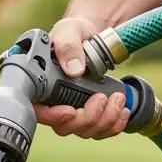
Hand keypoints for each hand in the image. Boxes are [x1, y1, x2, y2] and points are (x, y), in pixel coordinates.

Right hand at [33, 15, 130, 139]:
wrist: (90, 36)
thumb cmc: (73, 33)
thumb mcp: (69, 31)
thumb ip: (68, 46)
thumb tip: (73, 69)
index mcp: (40, 85)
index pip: (39, 112)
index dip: (53, 117)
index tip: (70, 110)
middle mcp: (53, 102)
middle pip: (65, 126)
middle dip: (89, 117)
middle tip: (103, 97)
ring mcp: (71, 111)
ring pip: (85, 131)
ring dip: (105, 120)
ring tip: (118, 99)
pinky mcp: (89, 114)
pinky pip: (99, 130)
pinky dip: (114, 125)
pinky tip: (123, 111)